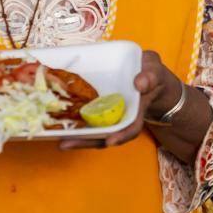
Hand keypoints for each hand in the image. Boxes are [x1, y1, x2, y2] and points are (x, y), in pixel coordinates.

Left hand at [57, 50, 182, 150]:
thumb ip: (150, 74)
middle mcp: (122, 118)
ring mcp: (109, 116)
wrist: (147, 78)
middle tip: (66, 144)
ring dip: (78, 138)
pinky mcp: (98, 111)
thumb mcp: (154, 68)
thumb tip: (139, 83)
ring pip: (95, 132)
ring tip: (59, 141)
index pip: (132, 127)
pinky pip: (87, 120)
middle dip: (88, 141)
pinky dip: (75, 124)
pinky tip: (58, 125)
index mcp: (137, 109)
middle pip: (107, 135)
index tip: (110, 141)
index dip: (122, 134)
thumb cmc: (150, 71)